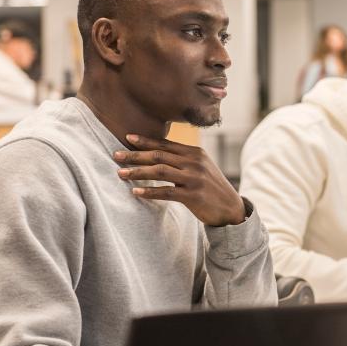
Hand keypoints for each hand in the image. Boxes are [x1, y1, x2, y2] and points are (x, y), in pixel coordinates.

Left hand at [115, 133, 245, 226]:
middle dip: (135, 155)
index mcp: (194, 153)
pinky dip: (150, 191)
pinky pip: (166, 192)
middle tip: (116, 156)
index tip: (127, 138)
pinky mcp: (193, 195)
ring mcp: (194, 178)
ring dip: (138, 172)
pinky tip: (136, 192)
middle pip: (159, 155)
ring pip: (160, 171)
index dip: (145, 141)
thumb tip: (158, 152)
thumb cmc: (210, 187)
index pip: (165, 144)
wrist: (230, 208)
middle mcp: (194, 162)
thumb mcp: (200, 167)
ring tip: (120, 174)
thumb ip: (183, 159)